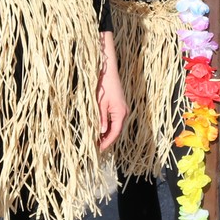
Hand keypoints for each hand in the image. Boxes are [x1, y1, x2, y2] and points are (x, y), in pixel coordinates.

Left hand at [95, 31, 128, 151]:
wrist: (108, 70)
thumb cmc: (103, 86)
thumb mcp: (99, 104)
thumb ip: (101, 119)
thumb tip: (101, 132)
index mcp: (121, 112)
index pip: (115, 133)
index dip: (106, 142)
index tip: (98, 149)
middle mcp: (124, 112)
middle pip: (116, 131)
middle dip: (106, 139)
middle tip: (95, 147)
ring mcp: (122, 109)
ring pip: (115, 126)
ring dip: (107, 133)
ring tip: (96, 140)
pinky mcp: (119, 105)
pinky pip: (115, 120)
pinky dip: (108, 126)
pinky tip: (100, 129)